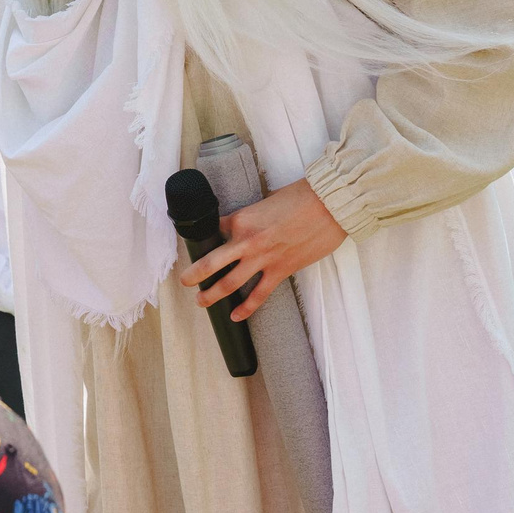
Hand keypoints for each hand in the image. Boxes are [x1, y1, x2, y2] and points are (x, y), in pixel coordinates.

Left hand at [177, 178, 347, 320]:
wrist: (330, 205)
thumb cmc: (302, 197)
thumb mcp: (267, 201)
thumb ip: (254, 216)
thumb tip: (250, 223)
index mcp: (241, 220)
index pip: (213, 229)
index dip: (204, 234)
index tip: (198, 240)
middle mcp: (246, 242)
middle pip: (210, 263)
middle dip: (193, 274)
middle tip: (184, 281)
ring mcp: (263, 259)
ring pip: (229, 284)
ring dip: (211, 295)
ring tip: (201, 302)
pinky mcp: (280, 271)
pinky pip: (259, 295)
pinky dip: (246, 308)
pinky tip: (235, 316)